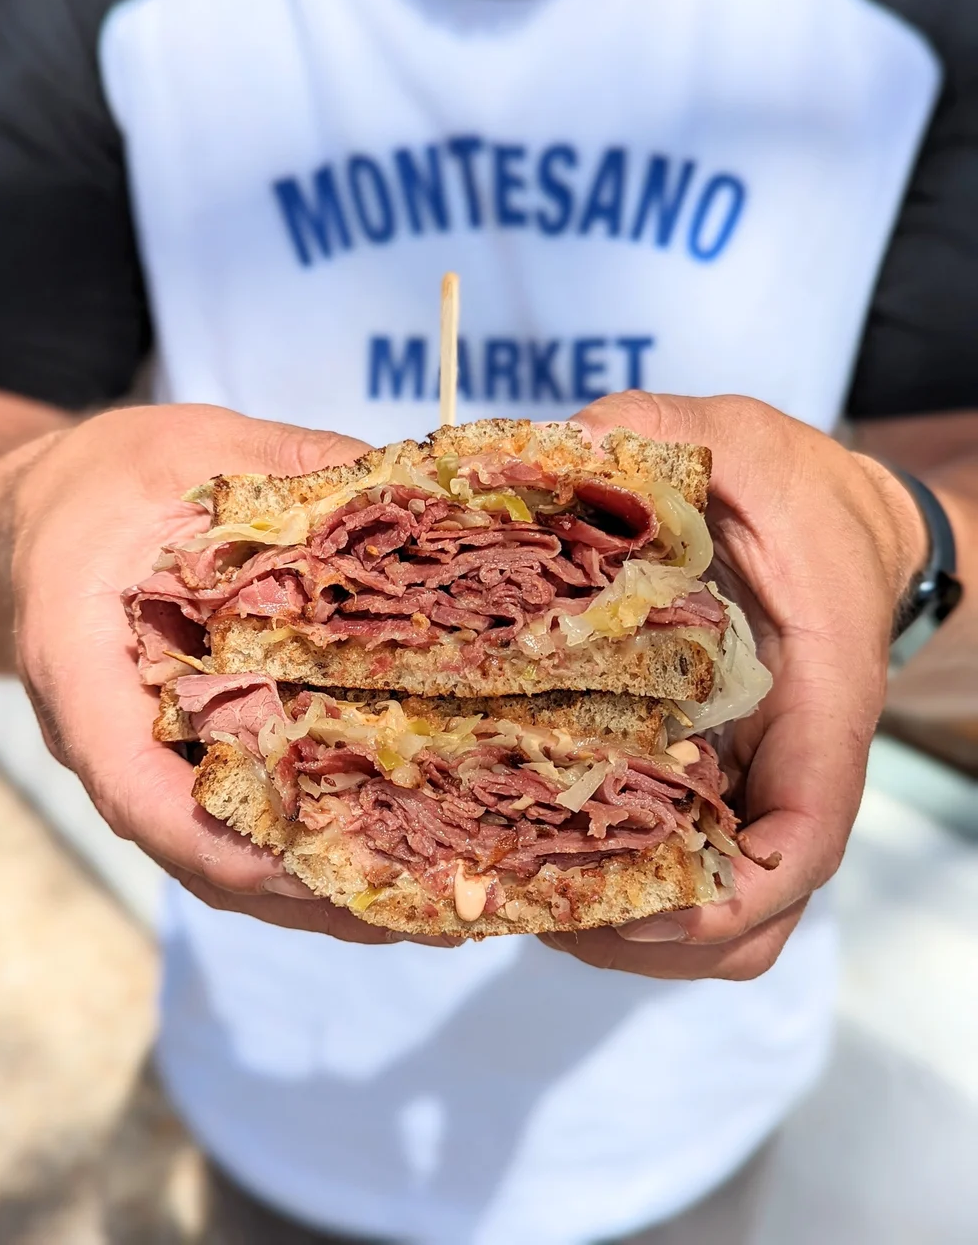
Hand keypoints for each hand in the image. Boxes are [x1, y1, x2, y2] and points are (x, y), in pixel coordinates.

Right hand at [9, 404, 450, 943]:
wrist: (51, 516)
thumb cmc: (107, 485)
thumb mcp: (191, 451)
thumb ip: (292, 467)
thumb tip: (417, 494)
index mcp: (84, 660)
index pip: (129, 775)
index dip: (205, 834)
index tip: (289, 869)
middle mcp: (112, 732)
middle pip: (194, 844)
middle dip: (301, 889)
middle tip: (408, 911)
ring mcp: (149, 755)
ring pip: (222, 852)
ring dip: (315, 891)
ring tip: (422, 907)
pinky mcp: (186, 754)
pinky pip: (238, 818)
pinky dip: (308, 847)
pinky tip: (390, 852)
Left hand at [540, 392, 927, 979]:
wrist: (837, 521)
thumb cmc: (794, 488)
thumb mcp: (733, 439)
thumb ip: (655, 433)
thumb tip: (551, 450)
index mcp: (817, 696)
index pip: (805, 832)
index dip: (733, 891)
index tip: (645, 904)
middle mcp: (789, 761)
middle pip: (750, 911)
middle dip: (653, 933)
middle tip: (539, 905)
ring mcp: (752, 781)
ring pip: (719, 914)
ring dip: (632, 930)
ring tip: (528, 897)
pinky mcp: (716, 780)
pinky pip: (685, 868)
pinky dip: (626, 890)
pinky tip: (544, 855)